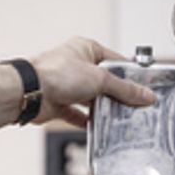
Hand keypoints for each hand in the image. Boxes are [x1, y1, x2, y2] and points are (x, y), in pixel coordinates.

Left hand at [28, 37, 155, 126]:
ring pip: (90, 98)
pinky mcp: (58, 102)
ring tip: (117, 117)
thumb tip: (144, 94)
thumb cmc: (56, 73)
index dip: (129, 74)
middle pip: (104, 81)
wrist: (29, 92)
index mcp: (86, 49)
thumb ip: (124, 89)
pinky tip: (96, 126)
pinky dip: (85, 120)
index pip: (115, 60)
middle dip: (116, 94)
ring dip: (101, 108)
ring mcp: (66, 84)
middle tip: (132, 105)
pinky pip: (76, 113)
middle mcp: (76, 65)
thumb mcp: (100, 79)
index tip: (143, 87)